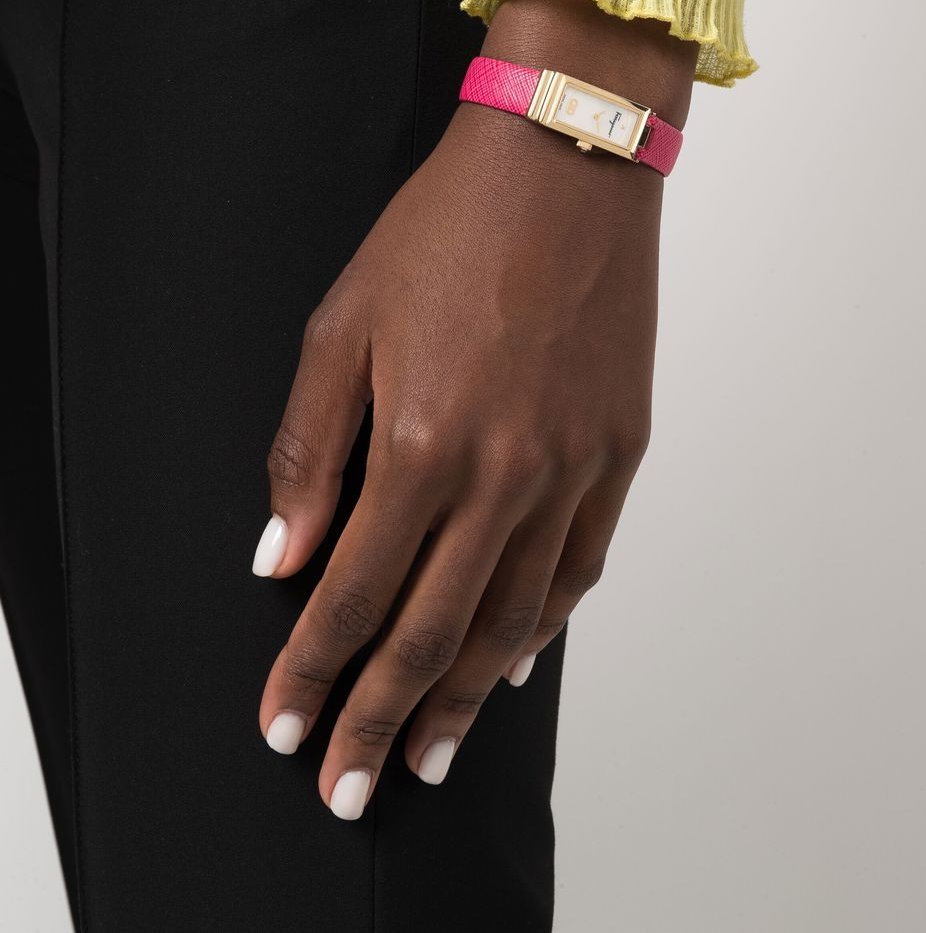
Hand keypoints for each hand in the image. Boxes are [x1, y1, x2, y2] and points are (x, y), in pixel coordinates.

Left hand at [254, 0, 696, 818]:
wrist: (563, 161)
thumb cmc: (445, 230)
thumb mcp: (342, 324)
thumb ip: (310, 450)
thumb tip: (283, 555)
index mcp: (422, 441)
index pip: (353, 593)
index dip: (313, 671)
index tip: (285, 726)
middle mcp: (503, 474)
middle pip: (431, 631)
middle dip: (380, 718)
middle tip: (350, 787)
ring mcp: (572, 467)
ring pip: (512, 617)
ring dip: (464, 695)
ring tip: (431, 752)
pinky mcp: (619, 451)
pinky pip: (580, 566)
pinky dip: (544, 626)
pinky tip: (515, 661)